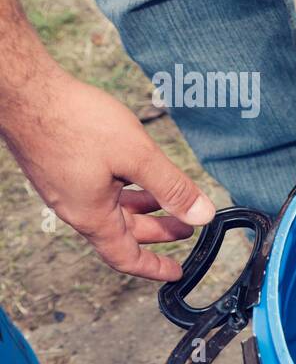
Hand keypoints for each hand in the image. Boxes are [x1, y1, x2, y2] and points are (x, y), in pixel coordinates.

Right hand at [0, 70, 215, 280]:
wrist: (24, 91)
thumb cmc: (74, 121)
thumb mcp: (137, 156)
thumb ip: (172, 187)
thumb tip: (203, 215)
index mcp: (92, 215)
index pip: (126, 256)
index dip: (154, 267)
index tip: (176, 272)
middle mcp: (75, 207)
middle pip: (123, 231)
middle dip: (158, 231)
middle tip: (187, 227)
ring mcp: (66, 187)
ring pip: (112, 207)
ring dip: (143, 207)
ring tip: (169, 197)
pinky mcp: (60, 167)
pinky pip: (99, 189)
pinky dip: (124, 189)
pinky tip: (137, 172)